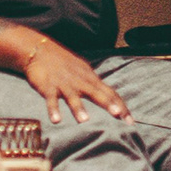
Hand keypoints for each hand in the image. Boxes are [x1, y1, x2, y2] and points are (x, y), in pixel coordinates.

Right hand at [16, 34, 132, 123]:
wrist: (40, 49)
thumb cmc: (63, 63)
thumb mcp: (82, 72)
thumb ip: (94, 85)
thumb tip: (110, 98)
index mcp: (89, 78)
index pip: (109, 92)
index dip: (120, 105)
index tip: (130, 121)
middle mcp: (79, 81)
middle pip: (96, 93)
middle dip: (108, 104)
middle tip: (118, 115)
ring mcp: (63, 83)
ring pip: (73, 96)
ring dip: (78, 108)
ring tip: (84, 120)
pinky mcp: (48, 86)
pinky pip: (51, 99)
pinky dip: (53, 109)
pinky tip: (56, 120)